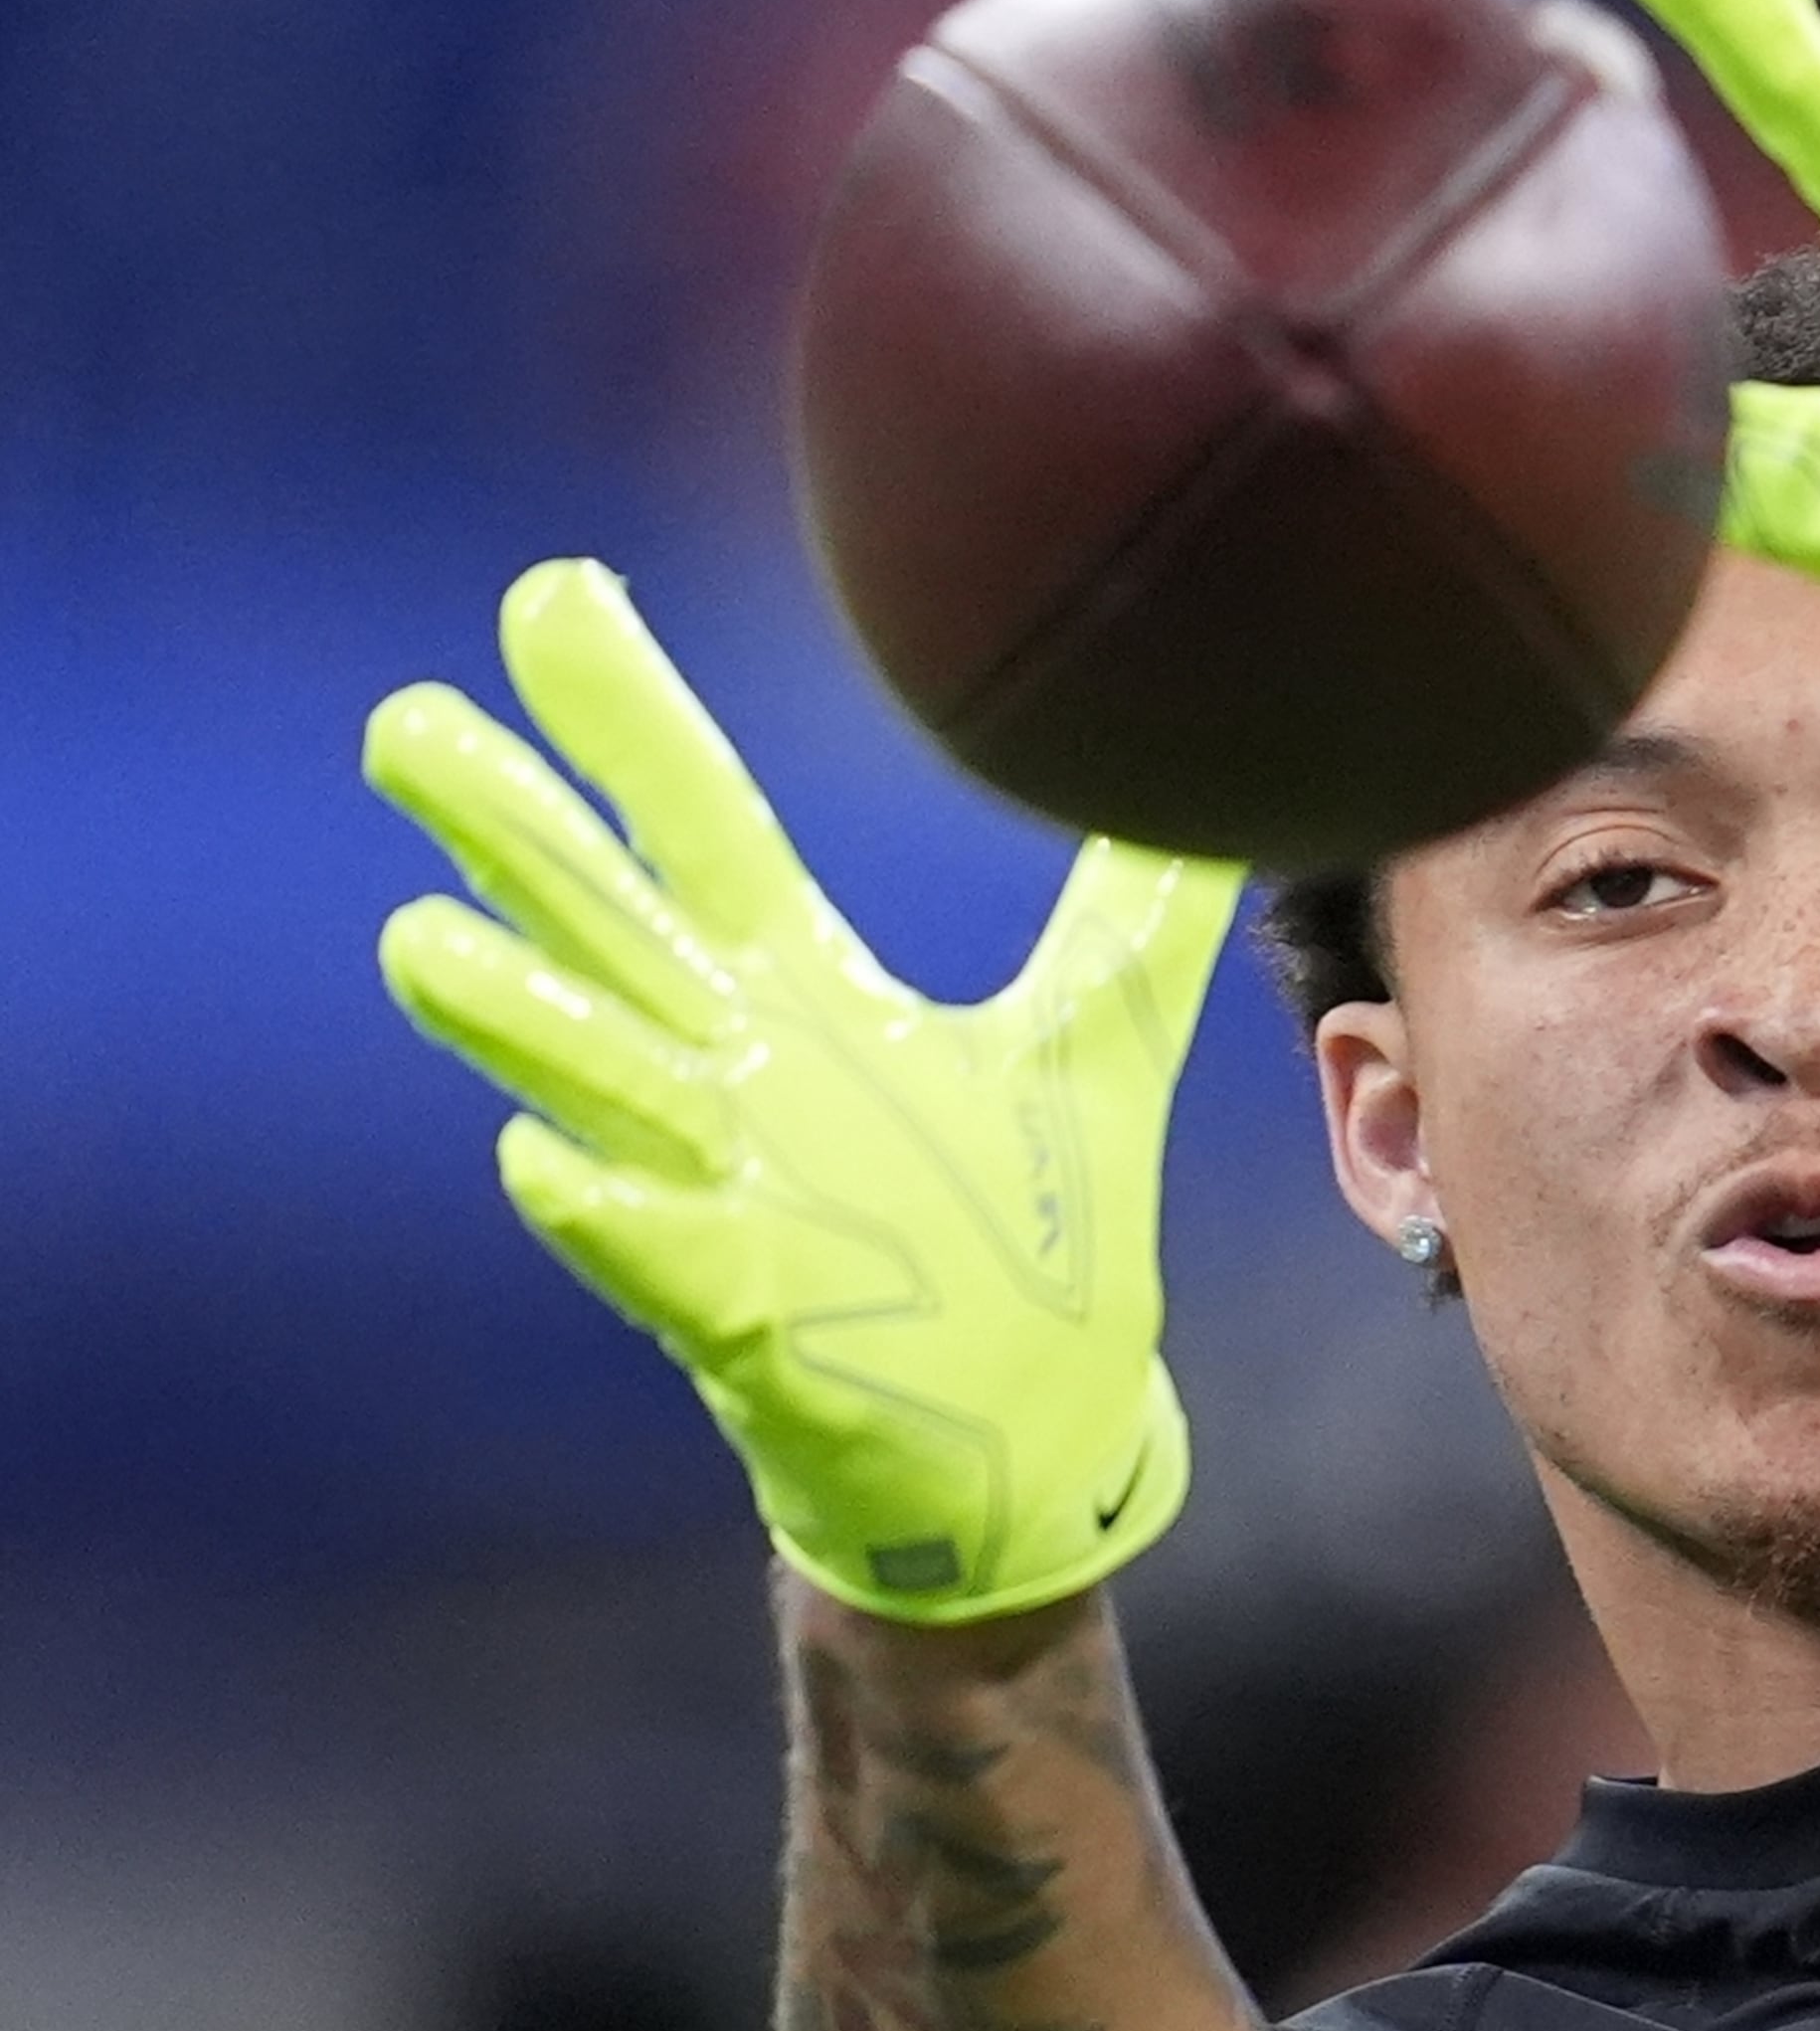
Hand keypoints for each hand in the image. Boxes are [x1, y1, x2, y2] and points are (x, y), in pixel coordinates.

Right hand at [366, 560, 1242, 1622]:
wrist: (1034, 1432)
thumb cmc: (1028, 1239)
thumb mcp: (1092, 1053)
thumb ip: (1130, 923)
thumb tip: (1201, 789)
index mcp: (809, 1003)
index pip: (705, 833)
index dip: (634, 724)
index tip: (552, 599)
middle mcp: (739, 1078)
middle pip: (607, 931)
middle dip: (511, 837)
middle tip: (407, 723)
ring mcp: (727, 1194)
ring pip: (596, 1088)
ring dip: (517, 1020)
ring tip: (423, 942)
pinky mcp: (749, 1317)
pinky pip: (658, 1260)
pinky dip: (606, 1215)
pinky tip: (544, 1162)